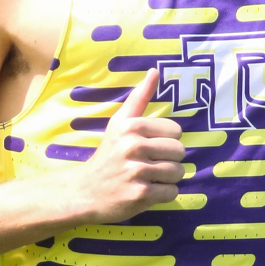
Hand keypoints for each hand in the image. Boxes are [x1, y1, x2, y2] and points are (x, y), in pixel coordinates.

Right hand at [66, 69, 183, 222]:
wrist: (84, 192)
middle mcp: (133, 147)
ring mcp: (136, 172)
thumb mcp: (119, 123)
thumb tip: (155, 70)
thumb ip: (139, 97)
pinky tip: (146, 191)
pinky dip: (164, 194)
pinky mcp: (140, 195)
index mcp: (130, 127)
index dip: (166, 141)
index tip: (148, 148)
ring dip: (167, 178)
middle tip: (148, 165)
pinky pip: (172, 192)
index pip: (176, 131)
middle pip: (180, 152)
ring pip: (178, 172)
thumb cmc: (108, 154)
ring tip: (147, 178)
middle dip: (169, 160)